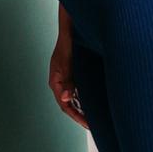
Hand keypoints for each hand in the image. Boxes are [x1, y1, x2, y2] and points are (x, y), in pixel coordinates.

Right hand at [49, 8, 86, 129]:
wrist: (70, 25)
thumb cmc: (68, 41)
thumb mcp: (66, 61)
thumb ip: (65, 80)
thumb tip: (65, 98)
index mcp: (56, 81)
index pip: (65, 105)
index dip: (77, 116)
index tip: (88, 125)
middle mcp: (60, 81)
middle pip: (69, 104)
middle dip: (80, 116)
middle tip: (94, 126)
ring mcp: (67, 77)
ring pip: (75, 98)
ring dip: (83, 107)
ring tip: (96, 117)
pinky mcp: (73, 73)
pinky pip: (79, 90)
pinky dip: (86, 97)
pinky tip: (96, 100)